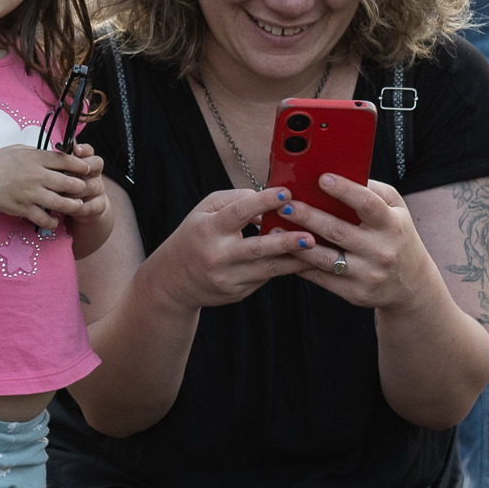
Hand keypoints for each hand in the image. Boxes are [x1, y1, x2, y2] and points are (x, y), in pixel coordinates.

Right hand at [0, 145, 106, 231]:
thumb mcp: (19, 150)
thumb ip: (39, 153)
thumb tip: (56, 154)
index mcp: (36, 158)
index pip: (66, 160)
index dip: (80, 165)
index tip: (87, 169)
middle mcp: (36, 175)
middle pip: (68, 182)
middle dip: (80, 187)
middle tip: (83, 189)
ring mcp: (30, 193)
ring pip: (61, 202)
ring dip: (72, 205)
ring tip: (76, 206)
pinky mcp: (23, 208)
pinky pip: (44, 218)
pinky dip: (52, 222)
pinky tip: (54, 220)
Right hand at [151, 185, 326, 308]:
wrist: (172, 281)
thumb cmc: (194, 237)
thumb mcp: (204, 211)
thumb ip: (234, 200)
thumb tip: (267, 200)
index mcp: (208, 230)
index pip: (238, 213)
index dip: (264, 202)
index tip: (286, 193)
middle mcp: (218, 256)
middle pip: (257, 248)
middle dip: (286, 242)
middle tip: (310, 235)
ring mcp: (228, 278)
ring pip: (267, 269)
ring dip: (294, 260)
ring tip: (316, 250)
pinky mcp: (237, 293)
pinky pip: (265, 278)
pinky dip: (284, 269)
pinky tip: (302, 261)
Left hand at [277, 174, 432, 308]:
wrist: (411, 284)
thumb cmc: (397, 236)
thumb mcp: (396, 210)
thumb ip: (372, 191)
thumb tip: (341, 174)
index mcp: (392, 225)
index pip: (368, 205)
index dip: (346, 191)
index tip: (322, 179)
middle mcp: (381, 251)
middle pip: (338, 231)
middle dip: (308, 216)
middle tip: (284, 204)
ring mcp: (368, 274)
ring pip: (325, 258)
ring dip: (295, 244)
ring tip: (275, 230)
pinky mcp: (355, 293)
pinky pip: (321, 278)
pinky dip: (300, 265)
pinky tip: (283, 253)